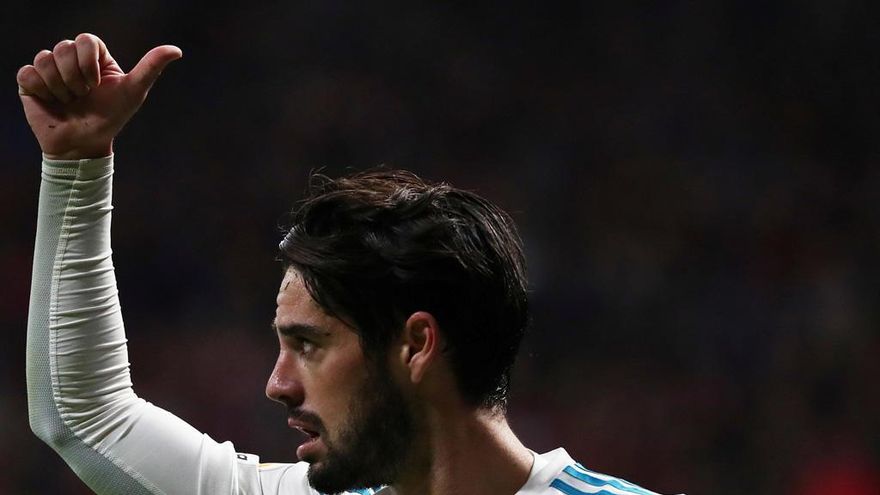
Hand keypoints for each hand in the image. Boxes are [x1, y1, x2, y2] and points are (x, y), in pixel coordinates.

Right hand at [16, 33, 181, 159]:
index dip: (89, 62)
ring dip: (60, 87)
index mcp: (93, 57)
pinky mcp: (29, 83)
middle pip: (64, 48)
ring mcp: (48, 70)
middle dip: (76, 78)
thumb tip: (177, 50)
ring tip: (68, 101)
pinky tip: (52, 103)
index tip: (97, 84)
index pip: (85, 39)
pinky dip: (42, 91)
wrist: (84, 144)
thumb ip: (151, 68)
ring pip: (44, 59)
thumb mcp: (134, 91)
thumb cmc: (111, 118)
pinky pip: (28, 74)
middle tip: (83, 96)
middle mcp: (70, 60)